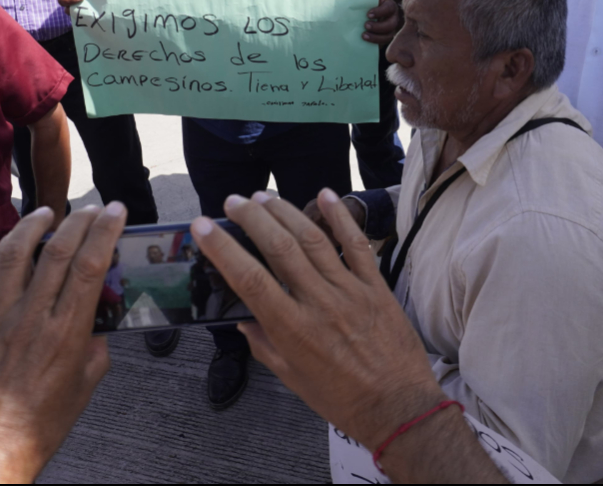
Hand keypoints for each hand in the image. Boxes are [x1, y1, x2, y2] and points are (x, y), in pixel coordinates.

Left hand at [0, 202, 126, 483]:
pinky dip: (2, 252)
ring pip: (16, 254)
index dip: (105, 232)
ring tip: (48, 211)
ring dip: (34, 226)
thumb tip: (95, 333)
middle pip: (57, 252)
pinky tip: (12, 244)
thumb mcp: (82, 393)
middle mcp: (31, 319)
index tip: (116, 213)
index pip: (90, 266)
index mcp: (65, 335)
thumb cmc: (33, 432)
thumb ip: (93, 354)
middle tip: (93, 208)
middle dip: (79, 221)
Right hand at [192, 189, 444, 450]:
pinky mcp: (376, 286)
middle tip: (234, 201)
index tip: (204, 226)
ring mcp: (350, 290)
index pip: (250, 280)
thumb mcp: (293, 380)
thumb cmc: (342, 399)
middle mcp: (318, 303)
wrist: (399, 408)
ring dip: (285, 212)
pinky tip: (324, 194)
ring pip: (313, 239)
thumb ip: (266, 346)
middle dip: (252, 219)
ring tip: (264, 196)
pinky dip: (340, 216)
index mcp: (292, 329)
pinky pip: (356, 244)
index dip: (224, 249)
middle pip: (279, 248)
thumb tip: (244, 322)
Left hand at [363, 0, 400, 44]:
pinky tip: (366, 40)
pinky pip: (384, 42)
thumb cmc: (369, 3)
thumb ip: (366, 1)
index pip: (388, 8)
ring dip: (376, 37)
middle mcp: (393, 17)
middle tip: (366, 25)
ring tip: (364, 35)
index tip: (368, 15)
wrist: (369, 10)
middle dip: (378, 27)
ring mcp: (391, 28)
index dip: (379, 12)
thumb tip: (356, 3)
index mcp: (390, 5)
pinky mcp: (387, 35)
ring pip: (389, 35)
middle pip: (391, 24)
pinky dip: (375, 42)